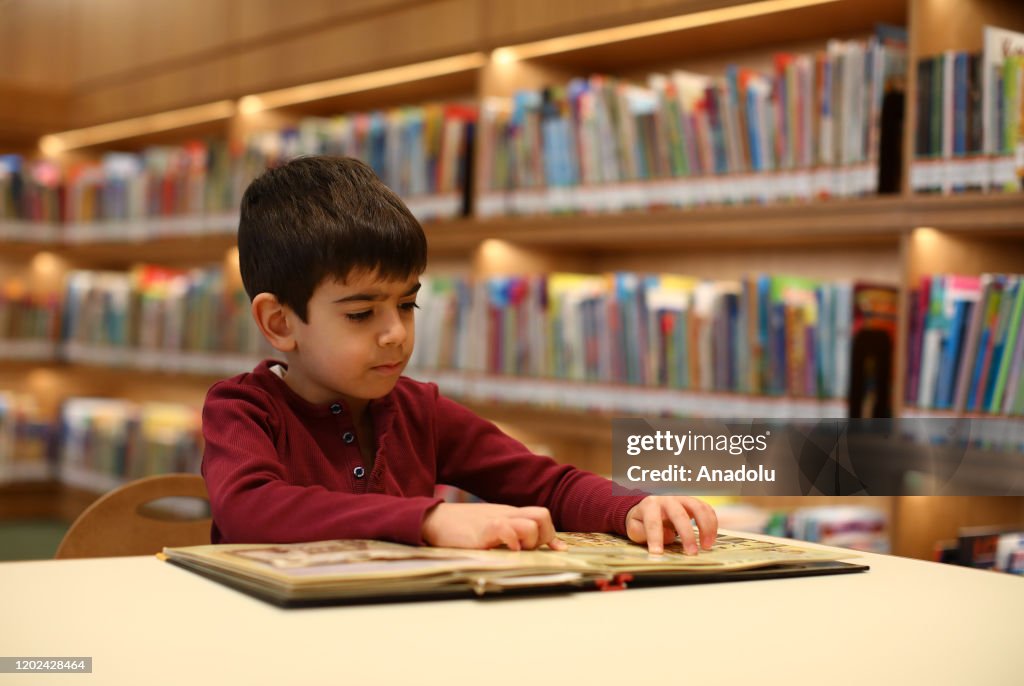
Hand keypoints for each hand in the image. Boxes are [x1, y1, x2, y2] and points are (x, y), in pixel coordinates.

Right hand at [421, 502, 567, 550]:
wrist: (433, 519)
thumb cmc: (460, 528)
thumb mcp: (490, 527)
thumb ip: (510, 533)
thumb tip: (527, 549)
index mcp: (509, 514)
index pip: (542, 516)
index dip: (551, 535)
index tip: (554, 551)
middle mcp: (506, 514)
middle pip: (543, 516)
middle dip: (545, 537)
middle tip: (529, 550)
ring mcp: (495, 520)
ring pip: (531, 524)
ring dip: (530, 541)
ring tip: (515, 551)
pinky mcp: (482, 530)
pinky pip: (506, 530)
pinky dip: (511, 542)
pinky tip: (503, 551)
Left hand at [625, 496, 717, 554]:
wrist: (650, 505)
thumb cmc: (643, 520)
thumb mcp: (635, 528)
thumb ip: (643, 533)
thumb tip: (666, 536)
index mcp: (650, 505)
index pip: (653, 522)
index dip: (655, 538)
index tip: (658, 554)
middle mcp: (667, 499)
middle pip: (679, 514)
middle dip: (687, 535)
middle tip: (692, 553)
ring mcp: (683, 498)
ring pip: (698, 508)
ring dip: (705, 528)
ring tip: (706, 546)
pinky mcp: (694, 502)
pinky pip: (707, 509)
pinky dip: (712, 523)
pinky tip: (711, 538)